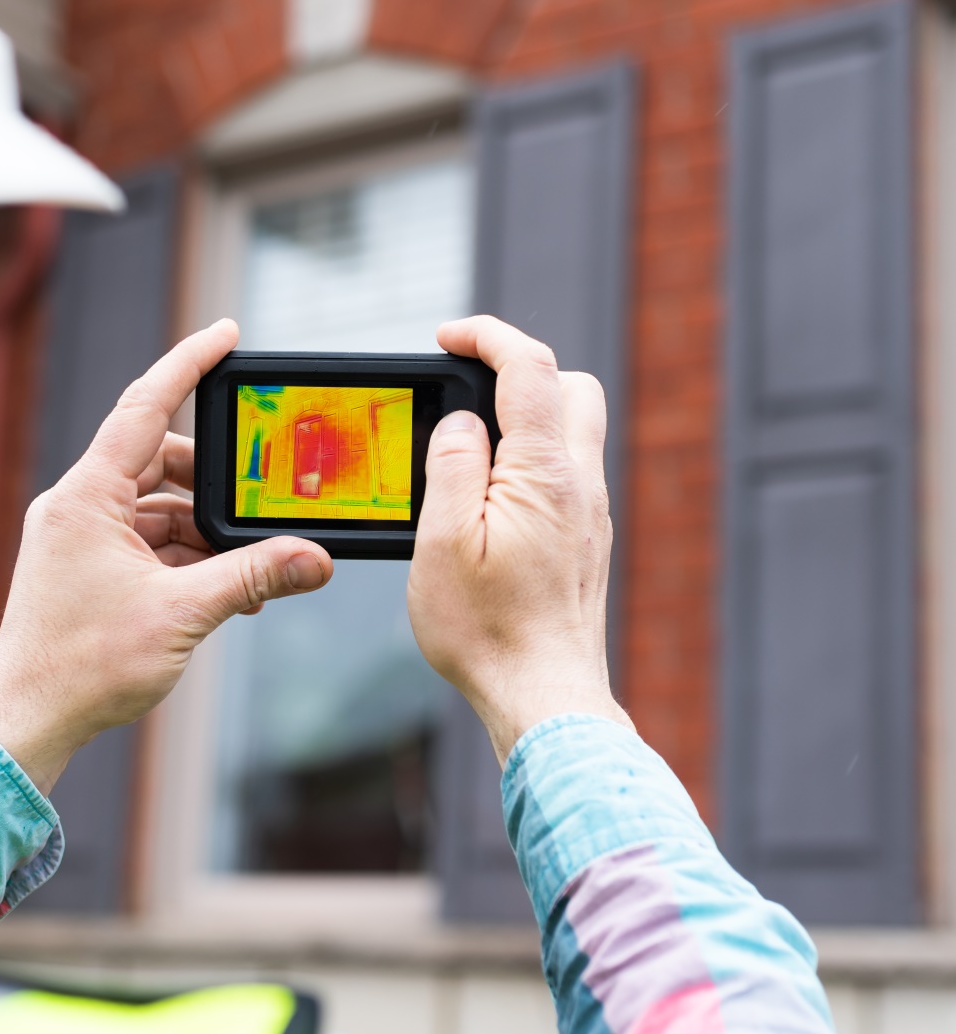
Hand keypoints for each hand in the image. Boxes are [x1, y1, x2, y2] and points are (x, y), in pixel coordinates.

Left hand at [0, 319, 332, 793]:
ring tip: (250, 566)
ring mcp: (79, 537)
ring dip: (206, 530)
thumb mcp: (182, 615)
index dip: (188, 364)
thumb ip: (252, 577)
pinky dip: (186, 556)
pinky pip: (147, 541)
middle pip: (159, 460)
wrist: (28, 723)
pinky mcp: (86, 568)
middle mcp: (77, 506)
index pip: (145, 406)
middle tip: (264, 496)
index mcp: (86, 496)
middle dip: (215, 479)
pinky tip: (224, 588)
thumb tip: (314, 558)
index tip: (226, 334)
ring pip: (158, 507)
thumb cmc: (81, 667)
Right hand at [407, 315, 632, 765]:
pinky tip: (488, 499)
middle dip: (518, 369)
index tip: (447, 337)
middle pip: (570, 385)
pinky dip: (529, 460)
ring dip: (524, 418)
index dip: (488, 335)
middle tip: (462, 388)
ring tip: (465, 450)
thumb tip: (460, 422)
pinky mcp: (587, 541)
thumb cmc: (487, 631)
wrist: (544, 698)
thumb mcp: (442, 544)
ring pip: (573, 430)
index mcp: (545, 474)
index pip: (530, 368)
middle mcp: (581, 485)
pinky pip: (566, 474)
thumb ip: (451, 468)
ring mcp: (590, 514)